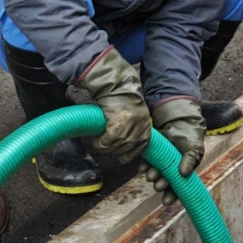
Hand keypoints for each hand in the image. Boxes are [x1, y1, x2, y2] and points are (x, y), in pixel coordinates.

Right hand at [76, 48, 152, 164]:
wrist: (114, 84)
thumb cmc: (121, 97)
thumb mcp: (134, 111)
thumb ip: (134, 124)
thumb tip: (127, 140)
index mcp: (146, 122)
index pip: (143, 143)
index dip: (133, 153)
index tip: (123, 158)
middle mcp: (140, 124)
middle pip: (129, 146)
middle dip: (117, 151)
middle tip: (107, 149)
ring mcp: (129, 124)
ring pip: (118, 145)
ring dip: (107, 149)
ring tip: (100, 146)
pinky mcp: (117, 123)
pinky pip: (108, 140)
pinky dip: (101, 144)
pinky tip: (97, 142)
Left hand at [140, 99, 205, 205]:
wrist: (179, 120)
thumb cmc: (190, 135)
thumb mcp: (194, 147)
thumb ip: (190, 159)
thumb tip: (184, 173)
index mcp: (184, 170)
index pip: (179, 187)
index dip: (173, 195)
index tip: (166, 201)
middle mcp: (172, 169)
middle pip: (166, 182)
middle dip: (161, 185)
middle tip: (158, 186)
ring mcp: (161, 162)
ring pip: (155, 173)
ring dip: (153, 176)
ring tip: (150, 176)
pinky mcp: (152, 154)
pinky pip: (147, 162)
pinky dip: (144, 166)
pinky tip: (142, 168)